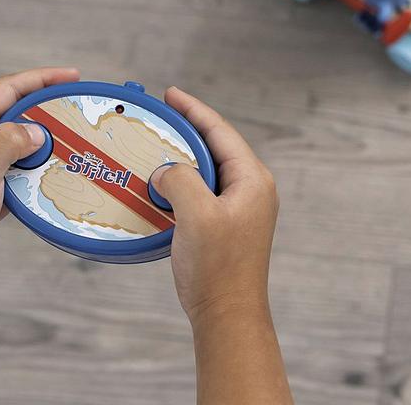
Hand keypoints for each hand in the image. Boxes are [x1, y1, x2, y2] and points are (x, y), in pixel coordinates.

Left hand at [0, 67, 78, 291]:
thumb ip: (7, 143)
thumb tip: (38, 132)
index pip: (8, 88)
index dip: (41, 79)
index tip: (71, 76)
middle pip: (18, 108)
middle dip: (48, 104)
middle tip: (78, 104)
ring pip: (23, 135)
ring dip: (48, 135)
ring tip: (75, 134)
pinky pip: (24, 160)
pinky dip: (42, 161)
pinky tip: (60, 165)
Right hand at [150, 86, 278, 327]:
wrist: (228, 316)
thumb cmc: (217, 269)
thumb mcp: (196, 215)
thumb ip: (180, 179)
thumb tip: (166, 170)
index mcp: (252, 180)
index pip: (220, 132)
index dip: (194, 109)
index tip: (171, 94)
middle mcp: (252, 189)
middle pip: (217, 145)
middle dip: (189, 127)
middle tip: (162, 114)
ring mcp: (242, 207)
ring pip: (210, 168)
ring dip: (185, 155)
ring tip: (159, 143)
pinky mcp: (228, 223)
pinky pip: (205, 189)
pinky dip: (184, 179)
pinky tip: (163, 182)